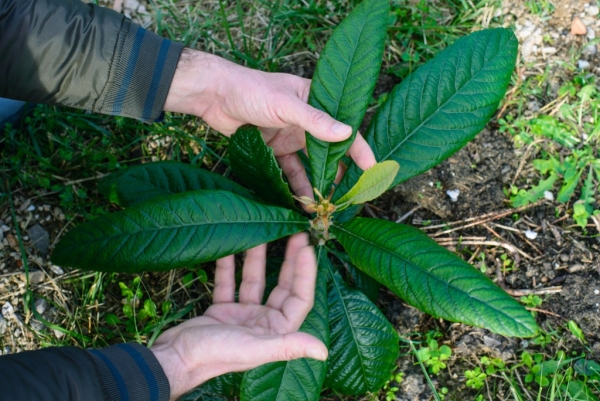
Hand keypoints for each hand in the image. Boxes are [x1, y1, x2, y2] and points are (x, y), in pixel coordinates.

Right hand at [150, 233, 326, 399]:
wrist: (174, 359)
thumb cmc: (215, 355)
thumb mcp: (254, 348)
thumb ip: (288, 347)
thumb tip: (323, 352)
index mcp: (276, 332)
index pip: (299, 298)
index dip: (305, 273)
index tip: (306, 247)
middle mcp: (263, 323)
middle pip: (282, 286)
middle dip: (289, 261)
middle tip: (295, 234)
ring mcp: (243, 316)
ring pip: (254, 281)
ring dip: (257, 259)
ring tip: (263, 233)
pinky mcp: (222, 310)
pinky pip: (229, 283)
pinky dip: (229, 266)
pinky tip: (229, 247)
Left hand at [164, 49, 375, 197]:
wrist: (214, 96)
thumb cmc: (251, 90)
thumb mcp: (285, 104)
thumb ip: (315, 121)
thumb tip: (346, 133)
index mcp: (315, 102)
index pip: (344, 127)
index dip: (359, 148)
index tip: (372, 169)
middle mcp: (306, 121)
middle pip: (329, 150)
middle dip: (340, 172)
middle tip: (348, 195)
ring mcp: (290, 136)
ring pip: (310, 164)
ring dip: (316, 183)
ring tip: (322, 205)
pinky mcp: (274, 150)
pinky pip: (289, 171)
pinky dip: (295, 185)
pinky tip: (300, 201)